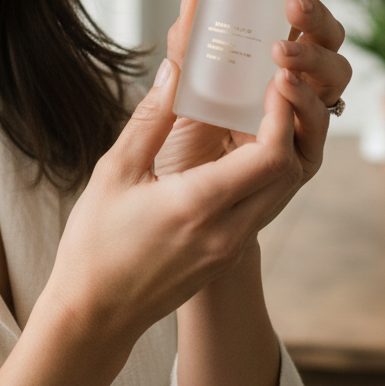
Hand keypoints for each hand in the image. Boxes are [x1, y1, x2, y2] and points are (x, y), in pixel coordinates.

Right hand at [0, 23, 328, 385]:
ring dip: (281, 149)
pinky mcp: (226, 255)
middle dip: (290, 125)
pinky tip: (240, 148)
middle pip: (290, 172)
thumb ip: (150, 118)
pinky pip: (263, 208)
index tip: (273, 80)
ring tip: (261, 110)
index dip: (281, 114)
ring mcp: (231, 248)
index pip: (271, 157)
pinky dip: (264, 173)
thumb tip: (175, 69)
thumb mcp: (114, 171)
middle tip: (274, 86)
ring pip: (281, 192)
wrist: (93, 316)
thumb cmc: (95, 244)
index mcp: (199, 206)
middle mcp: (228, 231)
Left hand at [154, 0, 350, 179]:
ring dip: (311, 62)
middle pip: (329, 50)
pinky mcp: (296, 166)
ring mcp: (301, 131)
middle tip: (292, 5)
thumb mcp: (178, 89)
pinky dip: (301, 107)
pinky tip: (282, 86)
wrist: (169, 222)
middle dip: (319, 23)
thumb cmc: (177, 151)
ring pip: (332, 87)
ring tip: (280, 49)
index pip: (300, 23)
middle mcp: (295, 97)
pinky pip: (311, 134)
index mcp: (271, 70)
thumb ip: (188, 49)